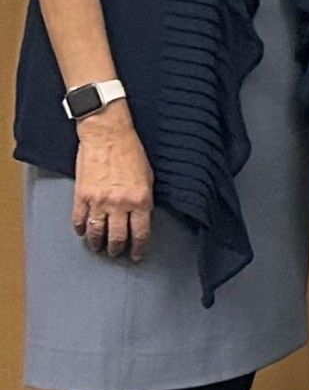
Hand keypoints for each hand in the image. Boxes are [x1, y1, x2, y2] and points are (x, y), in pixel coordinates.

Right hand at [71, 103, 152, 260]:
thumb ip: (145, 198)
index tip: (136, 255)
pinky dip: (81, 229)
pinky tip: (83, 232)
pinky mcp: (82, 196)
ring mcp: (99, 201)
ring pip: (97, 233)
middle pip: (118, 237)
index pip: (141, 233)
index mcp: (141, 199)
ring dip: (98, 243)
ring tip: (99, 247)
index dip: (139, 247)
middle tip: (117, 253)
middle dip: (117, 249)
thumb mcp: (148, 176)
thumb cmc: (131, 151)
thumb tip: (142, 216)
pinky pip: (79, 220)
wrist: (108, 135)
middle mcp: (120, 204)